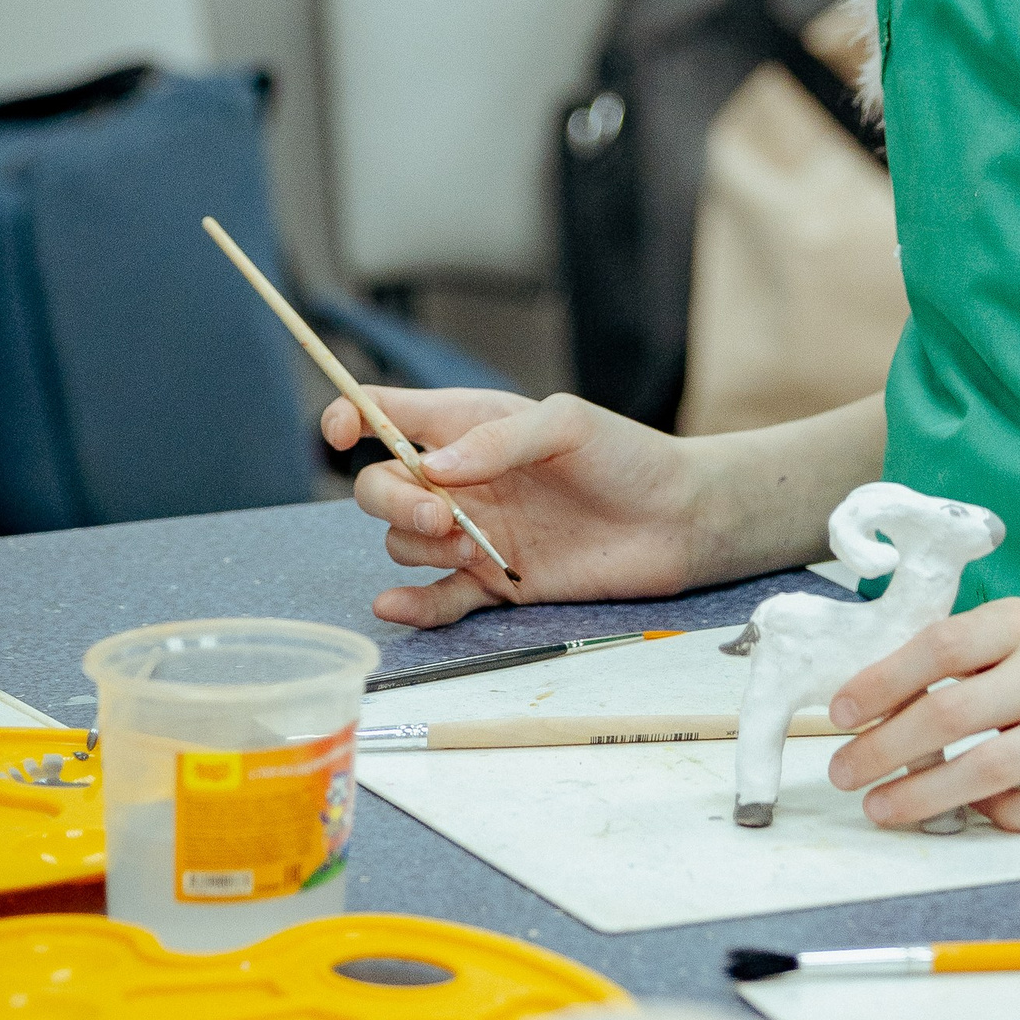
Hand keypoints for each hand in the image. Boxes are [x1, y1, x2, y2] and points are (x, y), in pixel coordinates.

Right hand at [321, 387, 696, 628]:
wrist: (677, 521)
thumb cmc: (628, 456)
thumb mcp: (567, 425)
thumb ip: (498, 440)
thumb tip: (431, 469)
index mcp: (471, 426)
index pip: (389, 414)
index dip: (351, 417)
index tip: (342, 433)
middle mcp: (463, 481)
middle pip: (380, 488)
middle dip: (391, 500)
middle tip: (441, 516)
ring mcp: (475, 534)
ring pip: (403, 543)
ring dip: (418, 546)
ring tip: (471, 546)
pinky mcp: (497, 584)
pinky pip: (437, 599)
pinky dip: (413, 604)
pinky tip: (395, 605)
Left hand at [824, 595, 1019, 832]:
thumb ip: (962, 656)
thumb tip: (873, 700)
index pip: (940, 647)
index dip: (881, 681)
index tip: (840, 713)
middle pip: (952, 713)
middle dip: (883, 749)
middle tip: (844, 772)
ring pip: (988, 771)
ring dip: (922, 795)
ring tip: (881, 808)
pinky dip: (998, 817)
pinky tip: (972, 813)